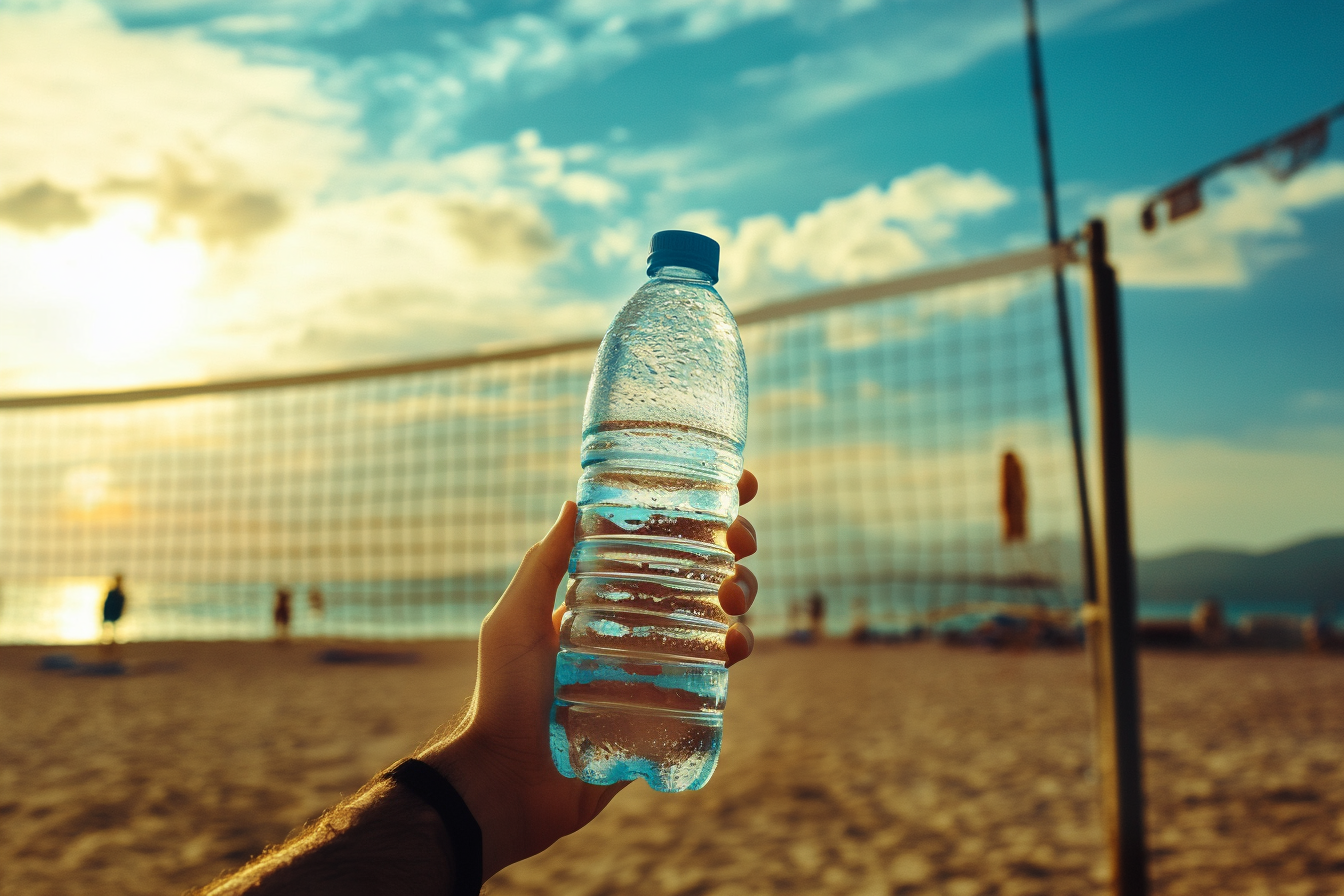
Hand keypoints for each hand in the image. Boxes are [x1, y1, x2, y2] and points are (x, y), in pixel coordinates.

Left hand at [423, 471, 758, 879]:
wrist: (510, 781)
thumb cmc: (502, 696)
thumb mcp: (514, 621)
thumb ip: (541, 567)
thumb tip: (573, 501)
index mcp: (606, 592)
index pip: (659, 540)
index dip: (702, 511)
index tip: (738, 486)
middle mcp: (640, 621)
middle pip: (704, 569)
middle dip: (735, 545)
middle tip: (741, 539)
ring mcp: (662, 661)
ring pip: (722, 614)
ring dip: (744, 591)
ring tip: (733, 594)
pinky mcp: (677, 705)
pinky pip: (719, 671)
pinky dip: (737, 648)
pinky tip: (735, 643)